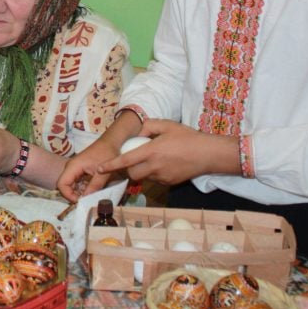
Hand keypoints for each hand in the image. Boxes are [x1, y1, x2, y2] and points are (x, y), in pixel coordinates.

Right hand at [56, 137, 120, 200]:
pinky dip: (81, 187)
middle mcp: (70, 167)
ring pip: (70, 184)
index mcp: (73, 166)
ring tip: (90, 195)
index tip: (80, 201)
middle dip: (73, 194)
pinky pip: (76, 181)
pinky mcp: (79, 169)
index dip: (68, 195)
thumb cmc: (107, 154)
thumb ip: (94, 186)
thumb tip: (86, 199)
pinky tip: (91, 189)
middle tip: (86, 200)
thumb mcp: (103, 173)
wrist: (110, 142)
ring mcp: (74, 168)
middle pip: (64, 185)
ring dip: (78, 191)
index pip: (61, 184)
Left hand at [95, 119, 238, 184]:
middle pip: (131, 173)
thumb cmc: (188, 137)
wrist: (208, 154)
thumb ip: (149, 126)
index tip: (99, 168)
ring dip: (141, 170)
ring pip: (143, 177)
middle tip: (131, 159)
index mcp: (152, 151)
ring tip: (150, 159)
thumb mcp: (167, 125)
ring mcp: (162, 177)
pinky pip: (154, 180)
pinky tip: (162, 164)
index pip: (126, 161)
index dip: (111, 165)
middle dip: (127, 168)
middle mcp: (154, 166)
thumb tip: (137, 130)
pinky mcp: (169, 183)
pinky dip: (152, 173)